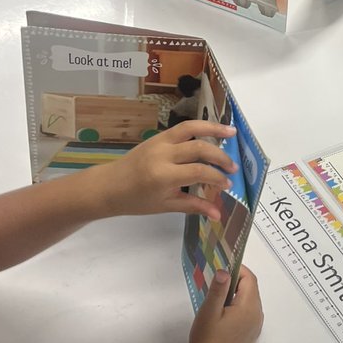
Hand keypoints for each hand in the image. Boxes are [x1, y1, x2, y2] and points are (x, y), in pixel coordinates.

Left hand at [92, 121, 239, 219]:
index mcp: (163, 175)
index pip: (199, 171)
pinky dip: (199, 127)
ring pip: (191, 128)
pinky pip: (182, 128)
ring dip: (213, 128)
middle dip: (220, 156)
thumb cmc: (135, 200)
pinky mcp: (157, 136)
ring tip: (231, 131)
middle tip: (233, 167)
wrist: (108, 186)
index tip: (228, 185)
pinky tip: (212, 131)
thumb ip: (194, 206)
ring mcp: (159, 142)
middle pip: (199, 148)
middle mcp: (162, 154)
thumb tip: (218, 214)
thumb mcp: (166, 205)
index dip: (217, 177)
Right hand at [186, 267, 263, 342]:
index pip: (249, 280)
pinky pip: (249, 314)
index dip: (238, 269)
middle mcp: (257, 316)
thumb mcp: (209, 311)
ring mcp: (256, 327)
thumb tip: (224, 271)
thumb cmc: (206, 338)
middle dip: (237, 281)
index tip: (222, 266)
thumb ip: (218, 289)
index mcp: (249, 308)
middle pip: (252, 290)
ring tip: (218, 296)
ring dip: (238, 294)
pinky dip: (240, 307)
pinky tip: (224, 313)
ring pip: (251, 302)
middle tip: (217, 280)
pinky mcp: (251, 336)